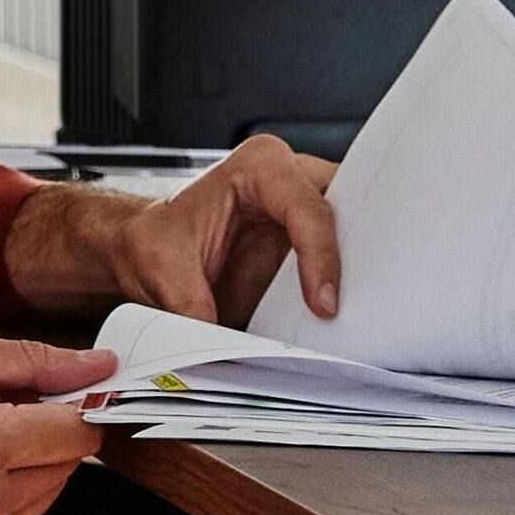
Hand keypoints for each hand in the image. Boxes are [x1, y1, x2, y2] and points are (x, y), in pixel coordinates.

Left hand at [6, 131, 341, 331]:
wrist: (147, 249)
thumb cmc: (155, 243)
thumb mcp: (165, 275)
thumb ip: (194, 308)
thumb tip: (223, 348)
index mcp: (257, 166)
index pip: (308, 208)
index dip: (321, 258)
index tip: (323, 304)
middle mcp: (288, 177)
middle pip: (347, 205)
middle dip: (362, 248)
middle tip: (368, 297)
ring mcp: (303, 207)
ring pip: (356, 226)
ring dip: (360, 266)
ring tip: (364, 308)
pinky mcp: (307, 240)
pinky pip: (344, 253)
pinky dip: (348, 280)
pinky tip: (348, 310)